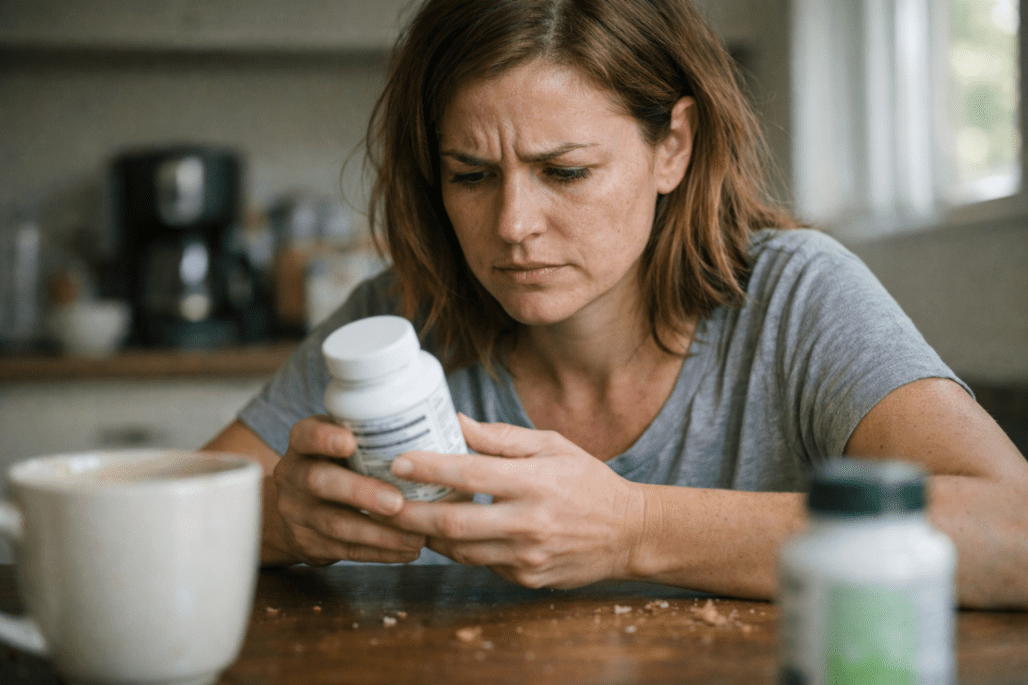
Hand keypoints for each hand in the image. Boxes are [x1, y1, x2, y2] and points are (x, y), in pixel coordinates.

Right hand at [270, 416, 425, 565]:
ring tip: (417, 536)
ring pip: (336, 524)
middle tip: (397, 502)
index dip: (325, 438)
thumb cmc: (339, 465)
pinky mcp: (307, 544)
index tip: (350, 442)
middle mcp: (293, 476)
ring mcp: (296, 513)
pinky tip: (407, 550)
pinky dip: (380, 552)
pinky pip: (345, 550)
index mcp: (303, 444)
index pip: (306, 435)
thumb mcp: (343, 442)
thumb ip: (374, 434)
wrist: (299, 508)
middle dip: (361, 493)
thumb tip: (447, 422)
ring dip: (380, 532)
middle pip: (320, 482)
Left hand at [385, 414, 646, 588]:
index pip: (469, 474)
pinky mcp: (526, 578)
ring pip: (459, 550)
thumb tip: (456, 422)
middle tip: (380, 501)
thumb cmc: (589, 482)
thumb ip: (501, 437)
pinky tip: (442, 533)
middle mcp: (528, 522)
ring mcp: (526, 556)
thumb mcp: (552, 446)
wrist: (629, 533)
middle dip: (408, 513)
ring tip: (402, 517)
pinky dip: (458, 549)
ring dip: (426, 534)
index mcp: (534, 482)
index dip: (428, 468)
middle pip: (452, 522)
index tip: (397, 461)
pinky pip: (479, 564)